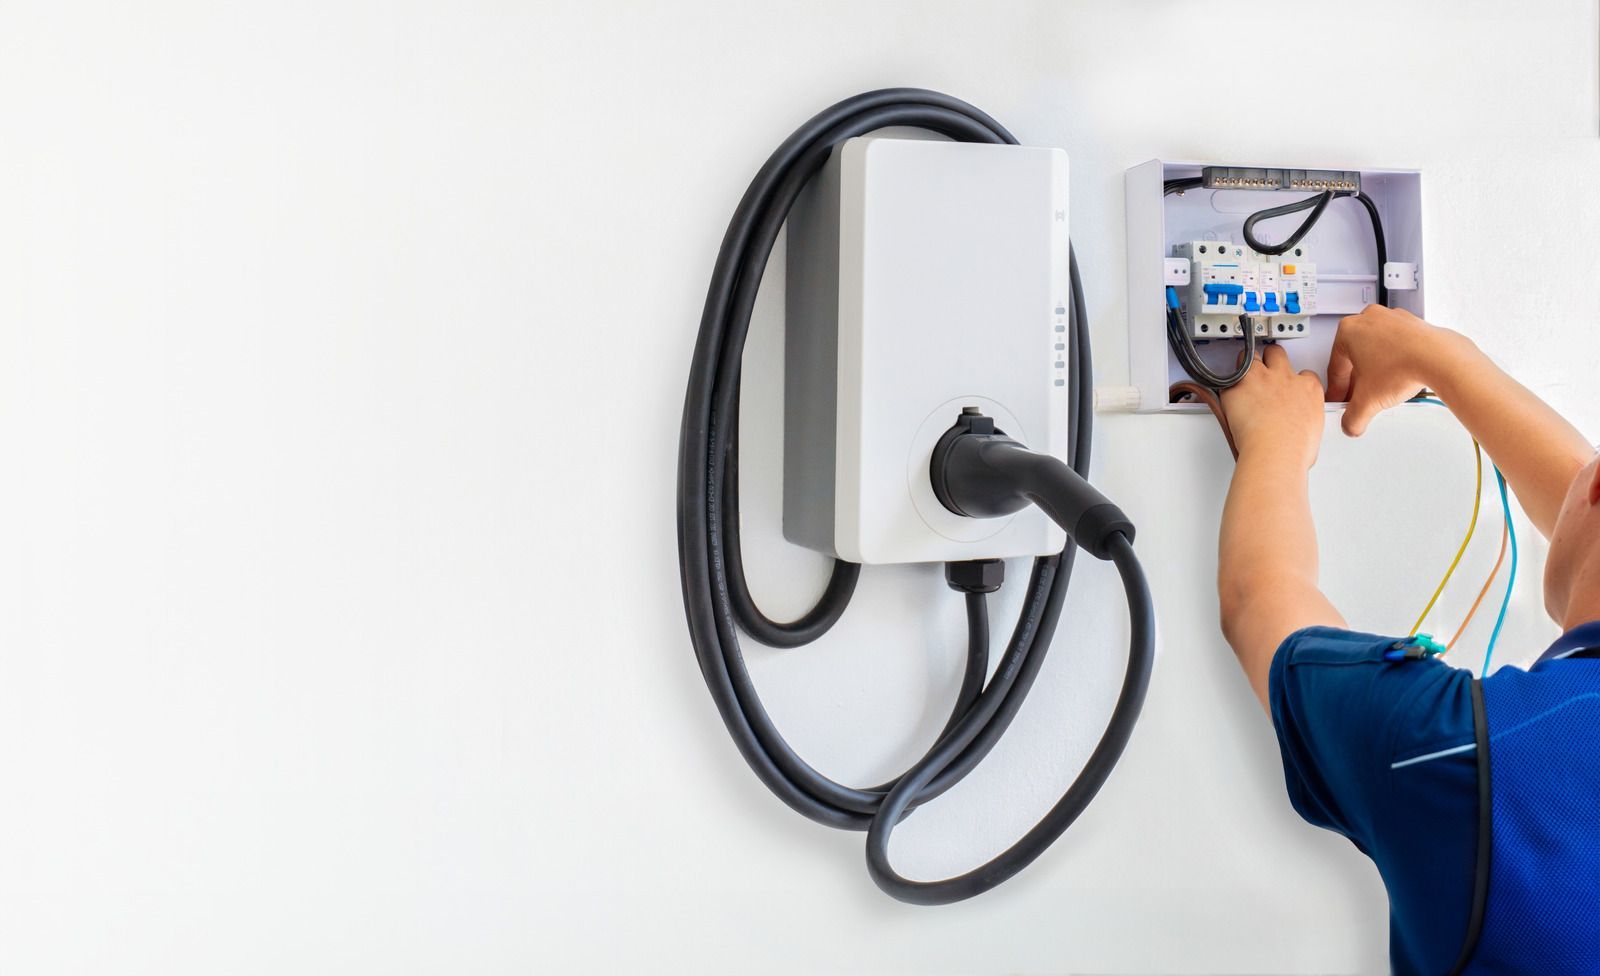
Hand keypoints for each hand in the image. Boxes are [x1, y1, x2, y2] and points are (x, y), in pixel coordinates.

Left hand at [1219, 344, 1325, 467]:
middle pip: (1277, 354)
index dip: (1293, 380)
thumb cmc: (1294, 449)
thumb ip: (1303, 419)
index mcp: (1308, 388)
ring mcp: (1261, 378)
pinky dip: (1226, 384)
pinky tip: (1227, 394)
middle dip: (1270, 360)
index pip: (1304, 374)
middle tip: (1263, 374)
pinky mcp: (1237, 385)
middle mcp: (1285, 377)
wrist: (1275, 451)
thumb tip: (1298, 427)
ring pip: (1251, 356)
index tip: (1287, 389)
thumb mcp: (1312, 431)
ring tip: (1242, 378)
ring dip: (1247, 364)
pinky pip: (1228, 377)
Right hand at [1326, 305, 1459, 436]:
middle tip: (1359, 397)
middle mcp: (1369, 319)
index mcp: (1348, 330)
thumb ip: (1352, 418)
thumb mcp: (1367, 402)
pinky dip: (1394, 361)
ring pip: (1376, 349)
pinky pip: (1396, 345)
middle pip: (1355, 357)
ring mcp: (1392, 319)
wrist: (1440, 359)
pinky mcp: (1413, 324)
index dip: (1337, 389)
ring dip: (1375, 370)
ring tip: (1382, 390)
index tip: (1340, 398)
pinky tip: (1398, 378)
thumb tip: (1351, 424)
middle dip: (1357, 380)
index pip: (1335, 367)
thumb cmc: (1403, 367)